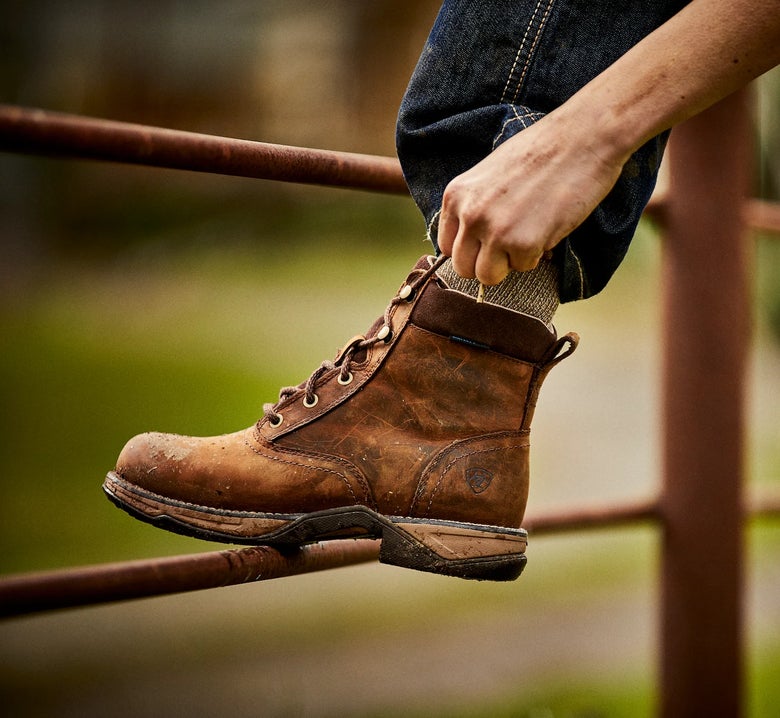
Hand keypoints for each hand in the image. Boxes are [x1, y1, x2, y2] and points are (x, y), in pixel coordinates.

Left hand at [437, 109, 626, 284]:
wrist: (583, 137)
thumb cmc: (541, 151)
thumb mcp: (489, 175)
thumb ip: (475, 205)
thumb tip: (473, 242)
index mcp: (456, 195)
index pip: (446, 246)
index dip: (470, 249)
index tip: (487, 243)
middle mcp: (469, 214)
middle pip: (463, 268)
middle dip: (487, 263)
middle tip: (510, 246)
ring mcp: (494, 231)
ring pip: (488, 276)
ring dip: (509, 264)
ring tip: (528, 236)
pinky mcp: (523, 243)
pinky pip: (522, 267)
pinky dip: (536, 255)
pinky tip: (546, 227)